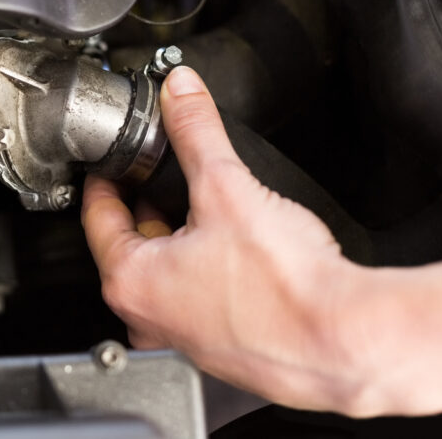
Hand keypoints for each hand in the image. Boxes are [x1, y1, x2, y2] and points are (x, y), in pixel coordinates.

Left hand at [82, 66, 364, 411]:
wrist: (344, 339)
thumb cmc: (284, 288)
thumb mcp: (227, 187)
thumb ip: (196, 132)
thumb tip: (181, 94)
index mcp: (131, 284)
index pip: (97, 218)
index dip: (106, 178)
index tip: (112, 161)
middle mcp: (148, 320)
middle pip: (130, 245)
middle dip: (147, 203)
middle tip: (158, 171)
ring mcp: (183, 339)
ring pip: (166, 272)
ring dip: (179, 236)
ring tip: (204, 205)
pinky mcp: (220, 347)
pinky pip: (197, 295)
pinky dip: (205, 267)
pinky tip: (235, 249)